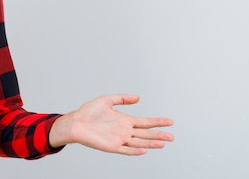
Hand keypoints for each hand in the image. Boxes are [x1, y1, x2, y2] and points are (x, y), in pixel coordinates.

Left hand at [49, 94, 173, 155]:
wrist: (75, 123)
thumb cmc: (88, 112)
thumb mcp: (106, 100)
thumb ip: (122, 98)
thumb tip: (138, 97)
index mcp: (124, 120)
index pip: (145, 122)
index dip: (157, 122)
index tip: (169, 122)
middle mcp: (124, 130)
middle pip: (146, 134)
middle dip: (159, 135)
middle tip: (172, 136)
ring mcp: (119, 139)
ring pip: (139, 142)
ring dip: (151, 143)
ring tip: (163, 143)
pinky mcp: (112, 146)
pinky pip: (126, 150)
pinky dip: (135, 151)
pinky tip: (144, 150)